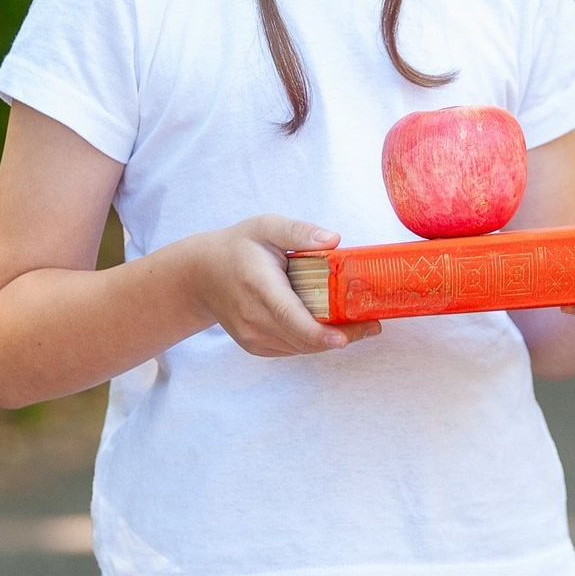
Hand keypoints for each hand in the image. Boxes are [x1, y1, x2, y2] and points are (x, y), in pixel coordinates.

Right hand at [189, 214, 381, 356]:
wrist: (201, 275)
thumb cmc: (238, 247)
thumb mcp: (266, 226)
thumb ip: (299, 232)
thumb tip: (334, 239)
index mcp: (259, 286)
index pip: (290, 317)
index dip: (319, 333)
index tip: (344, 337)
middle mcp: (254, 318)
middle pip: (303, 338)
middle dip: (342, 335)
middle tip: (373, 324)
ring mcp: (253, 336)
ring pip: (301, 348)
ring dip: (330, 340)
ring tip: (360, 325)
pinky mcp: (255, 346)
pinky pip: (292, 349)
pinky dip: (313, 341)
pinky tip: (330, 327)